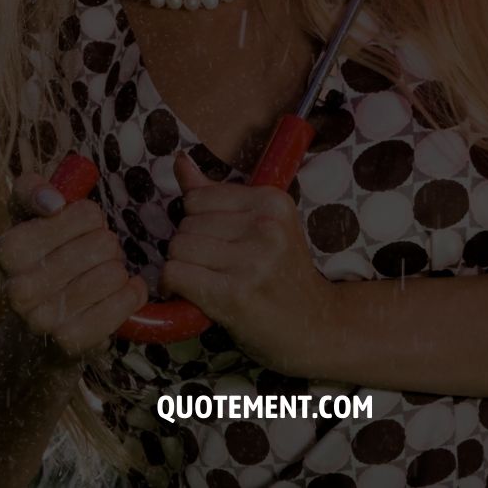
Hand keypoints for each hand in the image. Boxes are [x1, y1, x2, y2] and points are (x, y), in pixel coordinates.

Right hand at [0, 170, 146, 364]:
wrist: (33, 332)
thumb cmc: (38, 259)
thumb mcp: (27, 217)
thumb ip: (32, 190)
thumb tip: (54, 202)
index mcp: (7, 250)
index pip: (85, 215)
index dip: (90, 218)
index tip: (81, 227)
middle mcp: (18, 288)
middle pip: (103, 243)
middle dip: (106, 245)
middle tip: (94, 255)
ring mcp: (42, 319)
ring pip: (114, 273)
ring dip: (117, 270)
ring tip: (103, 274)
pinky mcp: (70, 342)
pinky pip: (123, 303)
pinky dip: (132, 294)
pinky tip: (124, 292)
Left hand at [161, 151, 336, 376]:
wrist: (315, 326)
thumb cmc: (283, 275)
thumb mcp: (262, 225)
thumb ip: (216, 194)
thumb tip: (180, 161)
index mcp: (272, 201)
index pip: (198, 197)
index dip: (197, 220)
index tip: (212, 241)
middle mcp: (264, 226)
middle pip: (186, 222)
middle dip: (189, 245)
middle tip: (211, 266)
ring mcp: (251, 261)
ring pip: (178, 247)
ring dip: (180, 266)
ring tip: (203, 279)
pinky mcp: (235, 294)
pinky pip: (176, 274)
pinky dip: (171, 285)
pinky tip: (186, 293)